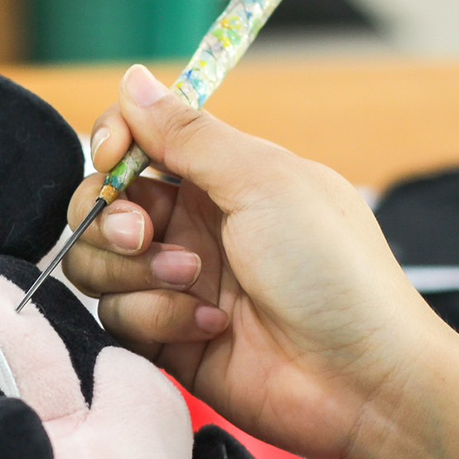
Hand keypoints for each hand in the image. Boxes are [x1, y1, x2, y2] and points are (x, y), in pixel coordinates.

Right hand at [62, 65, 447, 458]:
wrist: (360, 379)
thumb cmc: (332, 271)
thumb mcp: (263, 181)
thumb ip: (187, 134)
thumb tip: (133, 79)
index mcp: (219, 177)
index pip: (137, 143)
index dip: (112, 145)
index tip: (112, 156)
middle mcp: (191, 226)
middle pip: (102, 205)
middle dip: (108, 217)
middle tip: (141, 234)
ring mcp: (176, 284)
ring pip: (98, 264)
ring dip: (137, 271)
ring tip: (193, 283)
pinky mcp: (165, 339)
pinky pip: (118, 318)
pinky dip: (157, 319)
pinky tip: (210, 328)